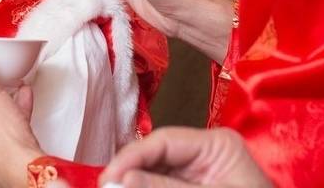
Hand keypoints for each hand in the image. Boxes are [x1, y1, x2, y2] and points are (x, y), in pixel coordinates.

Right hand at [100, 126, 270, 186]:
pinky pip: (163, 185)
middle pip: (155, 157)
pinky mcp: (195, 187)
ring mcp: (200, 173)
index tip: (108, 177)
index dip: (131, 156)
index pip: (163, 140)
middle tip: (106, 187)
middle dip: (130, 173)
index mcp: (218, 143)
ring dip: (135, 183)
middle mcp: (206, 154)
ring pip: (155, 173)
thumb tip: (121, 179)